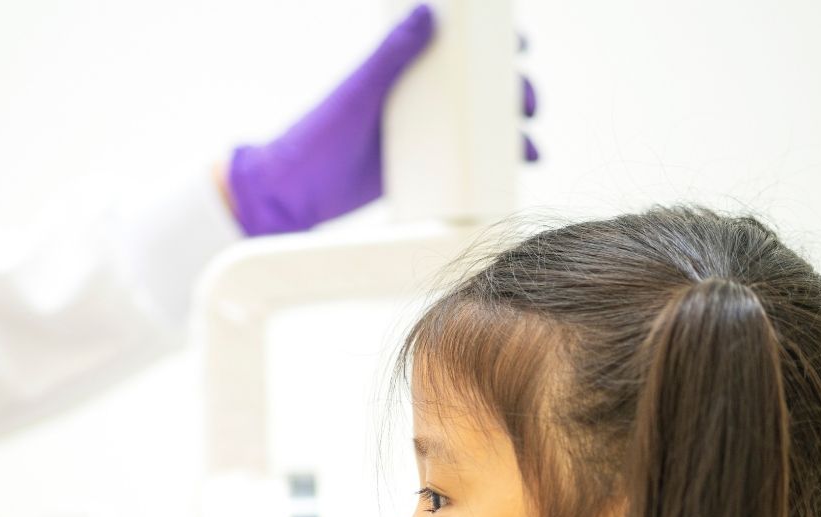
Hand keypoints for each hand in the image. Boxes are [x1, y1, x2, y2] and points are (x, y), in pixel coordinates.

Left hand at [219, 7, 539, 233]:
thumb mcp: (357, 94)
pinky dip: (489, 166)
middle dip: (514, 90)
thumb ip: (389, 56)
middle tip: (527, 103)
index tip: (519, 45)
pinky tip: (511, 172)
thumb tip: (427, 12)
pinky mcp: (417, 168)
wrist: (291, 194)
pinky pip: (462, 163)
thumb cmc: (316, 138)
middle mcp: (417, 94)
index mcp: (403, 65)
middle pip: (479, 86)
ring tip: (529, 146)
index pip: (458, 43)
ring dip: (510, 132)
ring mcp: (419, 133)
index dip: (494, 42)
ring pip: (477, 125)